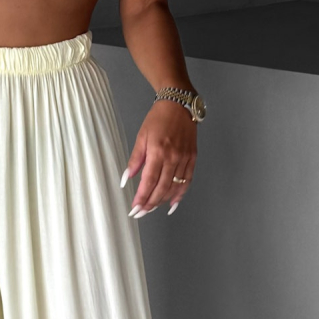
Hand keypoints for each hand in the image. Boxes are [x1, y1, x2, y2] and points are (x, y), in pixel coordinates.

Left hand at [120, 100, 195, 216]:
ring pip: (174, 187)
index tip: (135, 207)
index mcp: (158, 152)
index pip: (149, 181)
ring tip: (151, 209)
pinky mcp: (192, 158)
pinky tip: (172, 204)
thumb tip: (126, 179)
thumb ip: (135, 160)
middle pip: (162, 188)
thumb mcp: (141, 136)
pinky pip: (187, 181)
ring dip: (162, 201)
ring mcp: (184, 159)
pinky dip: (180, 194)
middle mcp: (173, 158)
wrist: (179, 105)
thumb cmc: (158, 119)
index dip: (142, 197)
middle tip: (140, 213)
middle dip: (150, 203)